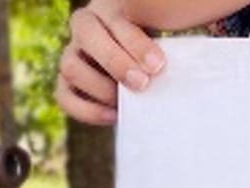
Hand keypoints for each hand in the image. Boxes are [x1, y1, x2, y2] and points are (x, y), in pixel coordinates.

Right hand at [56, 0, 165, 124]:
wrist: (146, 66)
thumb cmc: (158, 46)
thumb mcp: (167, 27)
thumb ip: (175, 25)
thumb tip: (185, 42)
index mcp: (109, 7)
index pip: (114, 18)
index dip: (134, 43)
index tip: (158, 65)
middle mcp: (86, 26)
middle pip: (86, 35)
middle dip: (115, 62)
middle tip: (142, 83)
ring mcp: (73, 54)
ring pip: (70, 66)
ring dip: (98, 87)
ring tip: (125, 100)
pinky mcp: (67, 82)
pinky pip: (64, 96)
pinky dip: (86, 109)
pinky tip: (113, 115)